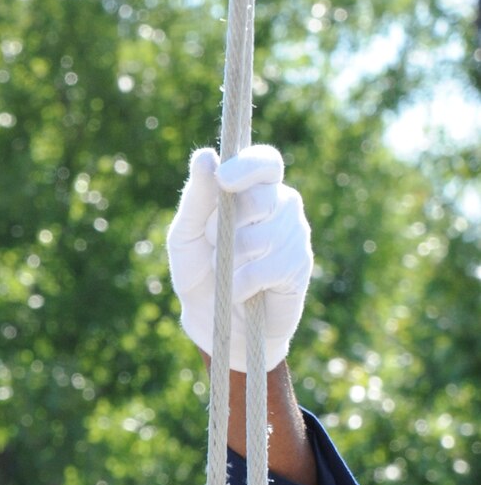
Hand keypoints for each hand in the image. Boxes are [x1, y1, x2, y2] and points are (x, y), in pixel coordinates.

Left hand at [167, 144, 312, 371]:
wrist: (219, 329)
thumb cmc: (202, 278)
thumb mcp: (186, 239)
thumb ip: (195, 199)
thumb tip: (204, 155)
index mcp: (254, 190)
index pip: (264, 161)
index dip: (248, 167)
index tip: (224, 179)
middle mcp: (281, 205)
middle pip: (260, 197)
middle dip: (224, 226)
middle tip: (214, 247)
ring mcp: (294, 234)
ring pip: (258, 237)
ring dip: (229, 261)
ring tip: (226, 274)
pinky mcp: (300, 267)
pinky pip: (265, 268)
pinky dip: (241, 284)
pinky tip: (239, 293)